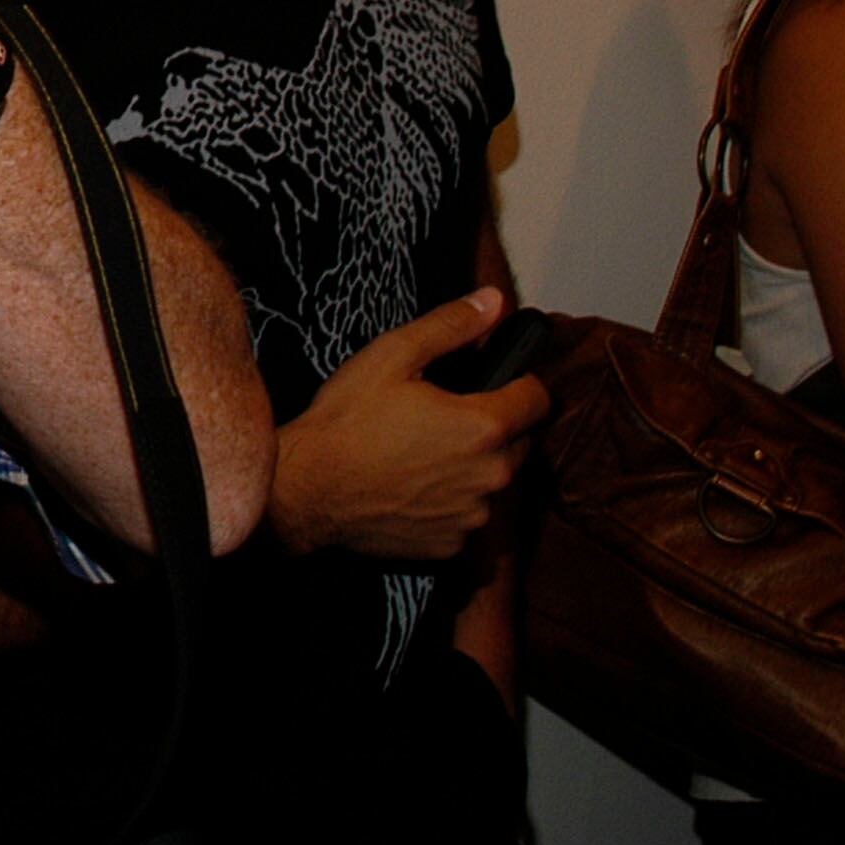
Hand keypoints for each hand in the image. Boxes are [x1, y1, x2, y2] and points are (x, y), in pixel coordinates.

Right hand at [268, 291, 546, 560]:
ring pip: (492, 480)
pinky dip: (449, 501)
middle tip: (444, 416)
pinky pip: (466, 515)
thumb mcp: (393, 356)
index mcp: (483, 426)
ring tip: (423, 452)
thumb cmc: (345, 423)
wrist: (305, 489)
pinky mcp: (451, 544)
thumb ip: (451, 326)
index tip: (491, 382)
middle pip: (520, 442)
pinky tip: (412, 485)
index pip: (538, 398)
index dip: (518, 382)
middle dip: (494, 425)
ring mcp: (471, 514)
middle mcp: (489, 475)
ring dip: (472, 465)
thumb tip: (494, 301)